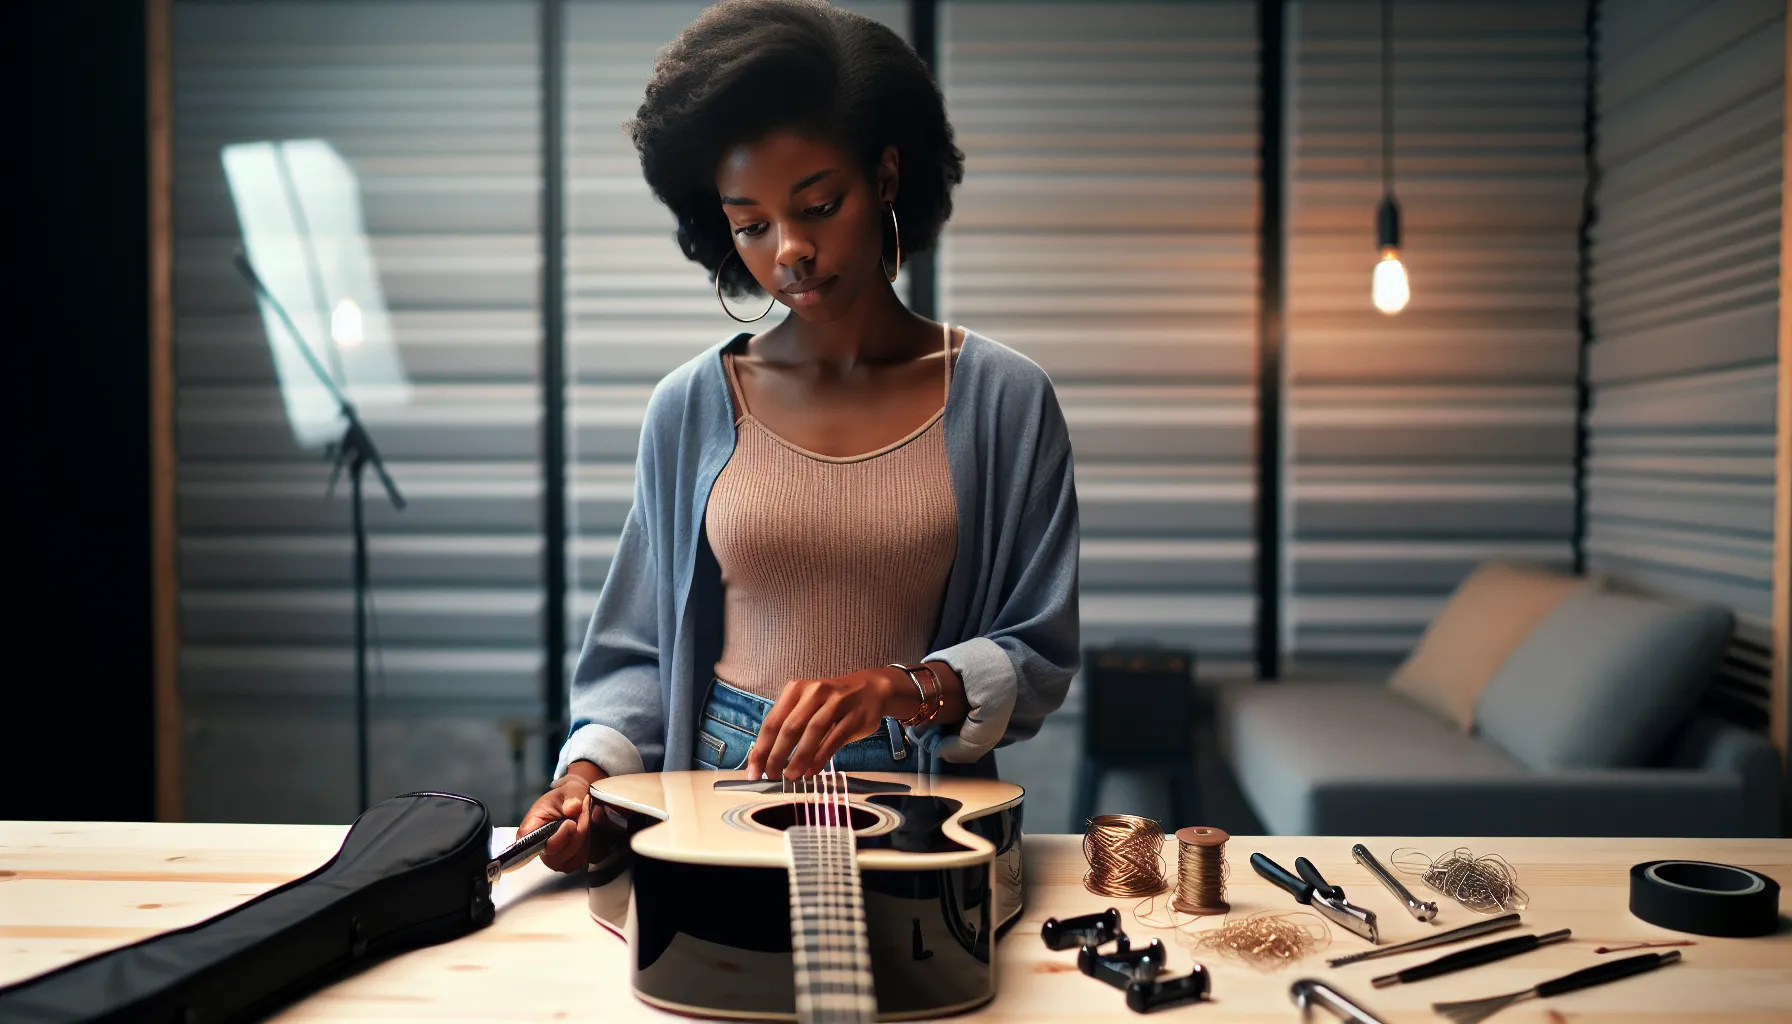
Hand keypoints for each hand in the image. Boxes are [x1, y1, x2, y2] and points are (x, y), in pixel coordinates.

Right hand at [518, 769, 615, 872]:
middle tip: (583, 816)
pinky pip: (578, 863)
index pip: (531, 846)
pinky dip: (586, 849)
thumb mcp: (571, 788)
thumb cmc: (569, 795)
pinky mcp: (566, 863)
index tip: (571, 822)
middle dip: (575, 835)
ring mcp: (552, 858)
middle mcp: (537, 848)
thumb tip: (573, 808)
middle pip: (555, 856)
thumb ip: (572, 796)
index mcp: (530, 829)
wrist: (579, 802)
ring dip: (582, 840)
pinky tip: (586, 833)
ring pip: (568, 861)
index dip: (556, 837)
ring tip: (584, 821)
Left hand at [746, 668, 905, 779]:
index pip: (772, 721)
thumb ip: (789, 725)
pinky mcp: (853, 716)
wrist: (871, 689)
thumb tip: (766, 758)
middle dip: (776, 756)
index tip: (753, 770)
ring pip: (812, 733)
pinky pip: (833, 739)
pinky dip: (820, 757)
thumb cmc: (832, 702)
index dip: (761, 748)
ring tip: (791, 777)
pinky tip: (811, 771)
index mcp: (796, 689)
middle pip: (790, 727)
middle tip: (771, 776)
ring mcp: (836, 703)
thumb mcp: (807, 704)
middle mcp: (814, 692)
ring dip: (799, 758)